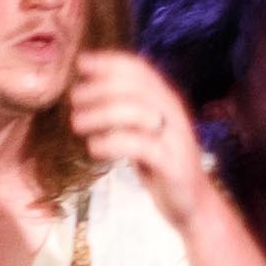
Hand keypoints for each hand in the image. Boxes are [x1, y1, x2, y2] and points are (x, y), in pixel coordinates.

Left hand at [65, 49, 217, 240]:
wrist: (192, 203)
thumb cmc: (160, 164)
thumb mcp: (141, 131)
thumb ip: (123, 112)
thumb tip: (85, 90)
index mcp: (165, 101)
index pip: (139, 70)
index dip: (110, 62)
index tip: (81, 63)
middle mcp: (172, 113)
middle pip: (134, 87)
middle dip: (99, 87)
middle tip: (74, 100)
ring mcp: (174, 137)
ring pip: (135, 112)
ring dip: (100, 114)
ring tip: (77, 124)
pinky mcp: (172, 163)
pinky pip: (139, 145)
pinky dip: (111, 143)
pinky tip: (93, 148)